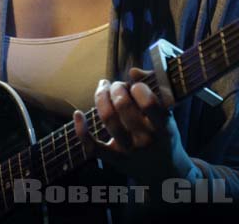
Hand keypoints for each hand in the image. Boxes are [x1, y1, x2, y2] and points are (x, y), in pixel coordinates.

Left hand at [73, 68, 195, 184]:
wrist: (165, 173)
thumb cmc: (164, 136)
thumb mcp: (168, 115)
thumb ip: (154, 89)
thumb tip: (132, 71)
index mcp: (163, 128)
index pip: (149, 104)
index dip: (138, 88)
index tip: (136, 86)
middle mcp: (146, 140)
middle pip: (123, 107)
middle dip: (116, 87)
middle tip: (117, 85)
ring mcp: (128, 151)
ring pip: (108, 119)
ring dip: (101, 97)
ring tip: (104, 87)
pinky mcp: (114, 160)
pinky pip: (93, 147)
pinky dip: (82, 130)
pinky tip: (78, 114)